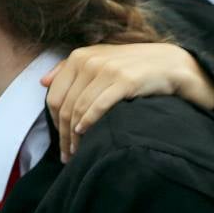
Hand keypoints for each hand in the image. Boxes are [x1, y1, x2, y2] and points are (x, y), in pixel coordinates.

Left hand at [42, 43, 213, 160]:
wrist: (171, 64)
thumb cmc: (133, 67)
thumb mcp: (100, 61)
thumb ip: (70, 68)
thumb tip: (42, 81)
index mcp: (79, 56)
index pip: (54, 96)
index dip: (54, 122)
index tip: (61, 140)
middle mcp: (89, 61)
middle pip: (65, 106)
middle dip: (63, 135)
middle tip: (68, 155)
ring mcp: (106, 70)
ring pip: (79, 109)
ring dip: (75, 136)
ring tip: (77, 153)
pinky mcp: (124, 81)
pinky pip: (98, 106)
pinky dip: (89, 122)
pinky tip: (86, 134)